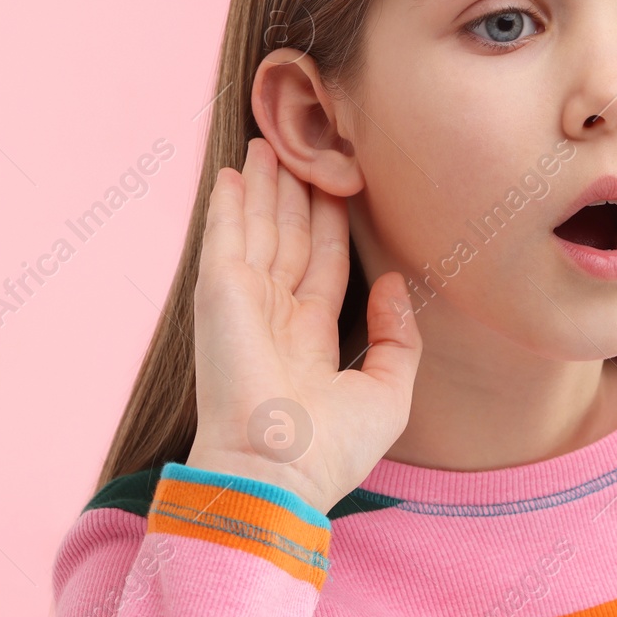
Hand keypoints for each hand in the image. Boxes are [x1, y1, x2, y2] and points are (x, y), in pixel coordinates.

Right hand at [185, 136, 421, 514]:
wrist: (275, 473)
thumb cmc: (329, 450)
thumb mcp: (387, 394)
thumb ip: (397, 338)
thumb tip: (392, 283)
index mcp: (307, 341)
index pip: (322, 267)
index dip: (330, 224)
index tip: (341, 186)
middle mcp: (272, 318)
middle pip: (287, 239)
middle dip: (294, 194)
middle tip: (304, 147)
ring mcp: (242, 305)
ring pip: (258, 229)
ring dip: (263, 187)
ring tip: (269, 143)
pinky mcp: (219, 295)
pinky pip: (226, 236)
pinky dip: (229, 203)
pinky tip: (235, 172)